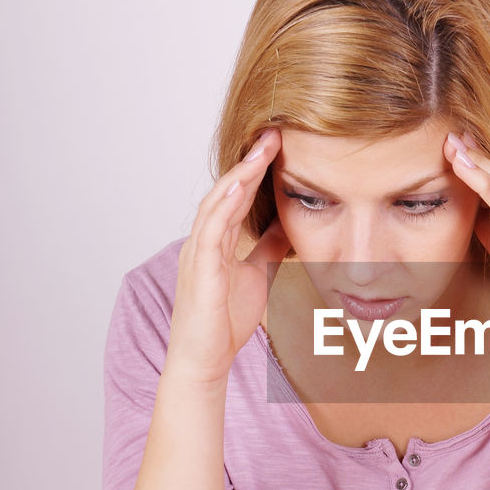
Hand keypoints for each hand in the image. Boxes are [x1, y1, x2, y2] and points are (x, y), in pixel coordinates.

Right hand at [165, 129, 290, 386]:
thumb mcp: (257, 272)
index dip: (257, 167)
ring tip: (261, 148)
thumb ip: (268, 246)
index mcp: (218, 239)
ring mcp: (199, 253)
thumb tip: (290, 220)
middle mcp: (204, 240)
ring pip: (217, 202)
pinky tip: (240, 183)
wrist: (205, 359)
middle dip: (250, 160)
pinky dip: (224, 204)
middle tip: (273, 130)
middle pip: (226, 189)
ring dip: (239, 173)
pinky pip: (211, 230)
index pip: (237, 194)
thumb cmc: (224, 319)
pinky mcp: (201, 271)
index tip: (281, 141)